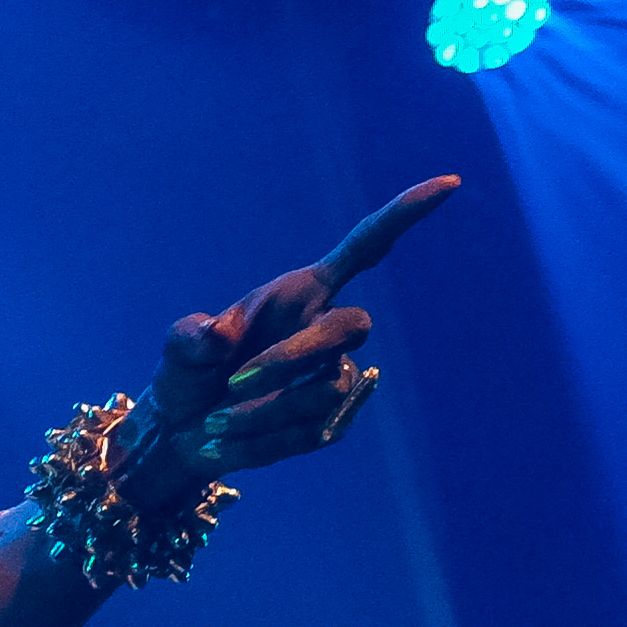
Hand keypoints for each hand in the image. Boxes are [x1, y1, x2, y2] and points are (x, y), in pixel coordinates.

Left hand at [132, 178, 456, 493]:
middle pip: (353, 328)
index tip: (449, 183)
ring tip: (210, 423)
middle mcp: (327, 329)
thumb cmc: (188, 375)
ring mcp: (335, 377)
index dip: (403, 217)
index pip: (365, 249)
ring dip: (258, 412)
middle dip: (289, 358)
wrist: (181, 433)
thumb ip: (188, 336)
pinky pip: (305, 434)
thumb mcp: (178, 350)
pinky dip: (253, 443)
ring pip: (324, 391)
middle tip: (230, 383)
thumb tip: (218, 336)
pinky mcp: (330, 423)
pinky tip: (220, 443)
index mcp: (301, 293)